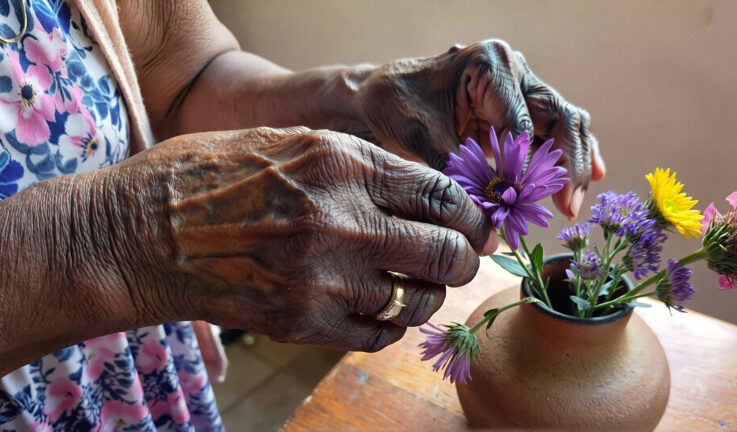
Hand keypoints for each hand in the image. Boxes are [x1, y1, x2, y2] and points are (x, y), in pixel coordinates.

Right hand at [106, 127, 491, 351]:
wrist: (141, 233)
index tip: (474, 226)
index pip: (443, 196)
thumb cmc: (213, 177)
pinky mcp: (303, 325)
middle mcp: (341, 222)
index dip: (471, 215)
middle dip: (463, 259)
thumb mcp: (293, 144)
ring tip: (409, 282)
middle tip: (457, 260)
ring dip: (424, 294)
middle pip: (446, 253)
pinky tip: (371, 306)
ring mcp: (323, 280)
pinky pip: (378, 335)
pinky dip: (387, 324)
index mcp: (342, 165)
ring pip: (417, 301)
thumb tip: (426, 194)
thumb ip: (363, 166)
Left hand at [355, 39, 605, 218]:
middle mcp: (515, 72)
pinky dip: (567, 157)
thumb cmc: (396, 107)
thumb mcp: (421, 137)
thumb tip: (485, 213)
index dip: (526, 166)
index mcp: (492, 64)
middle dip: (567, 165)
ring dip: (573, 165)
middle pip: (558, 117)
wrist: (379, 99)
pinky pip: (552, 134)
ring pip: (563, 126)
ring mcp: (520, 90)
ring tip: (573, 204)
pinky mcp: (518, 112)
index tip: (524, 201)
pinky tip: (587, 179)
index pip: (522, 121)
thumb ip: (457, 172)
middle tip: (569, 206)